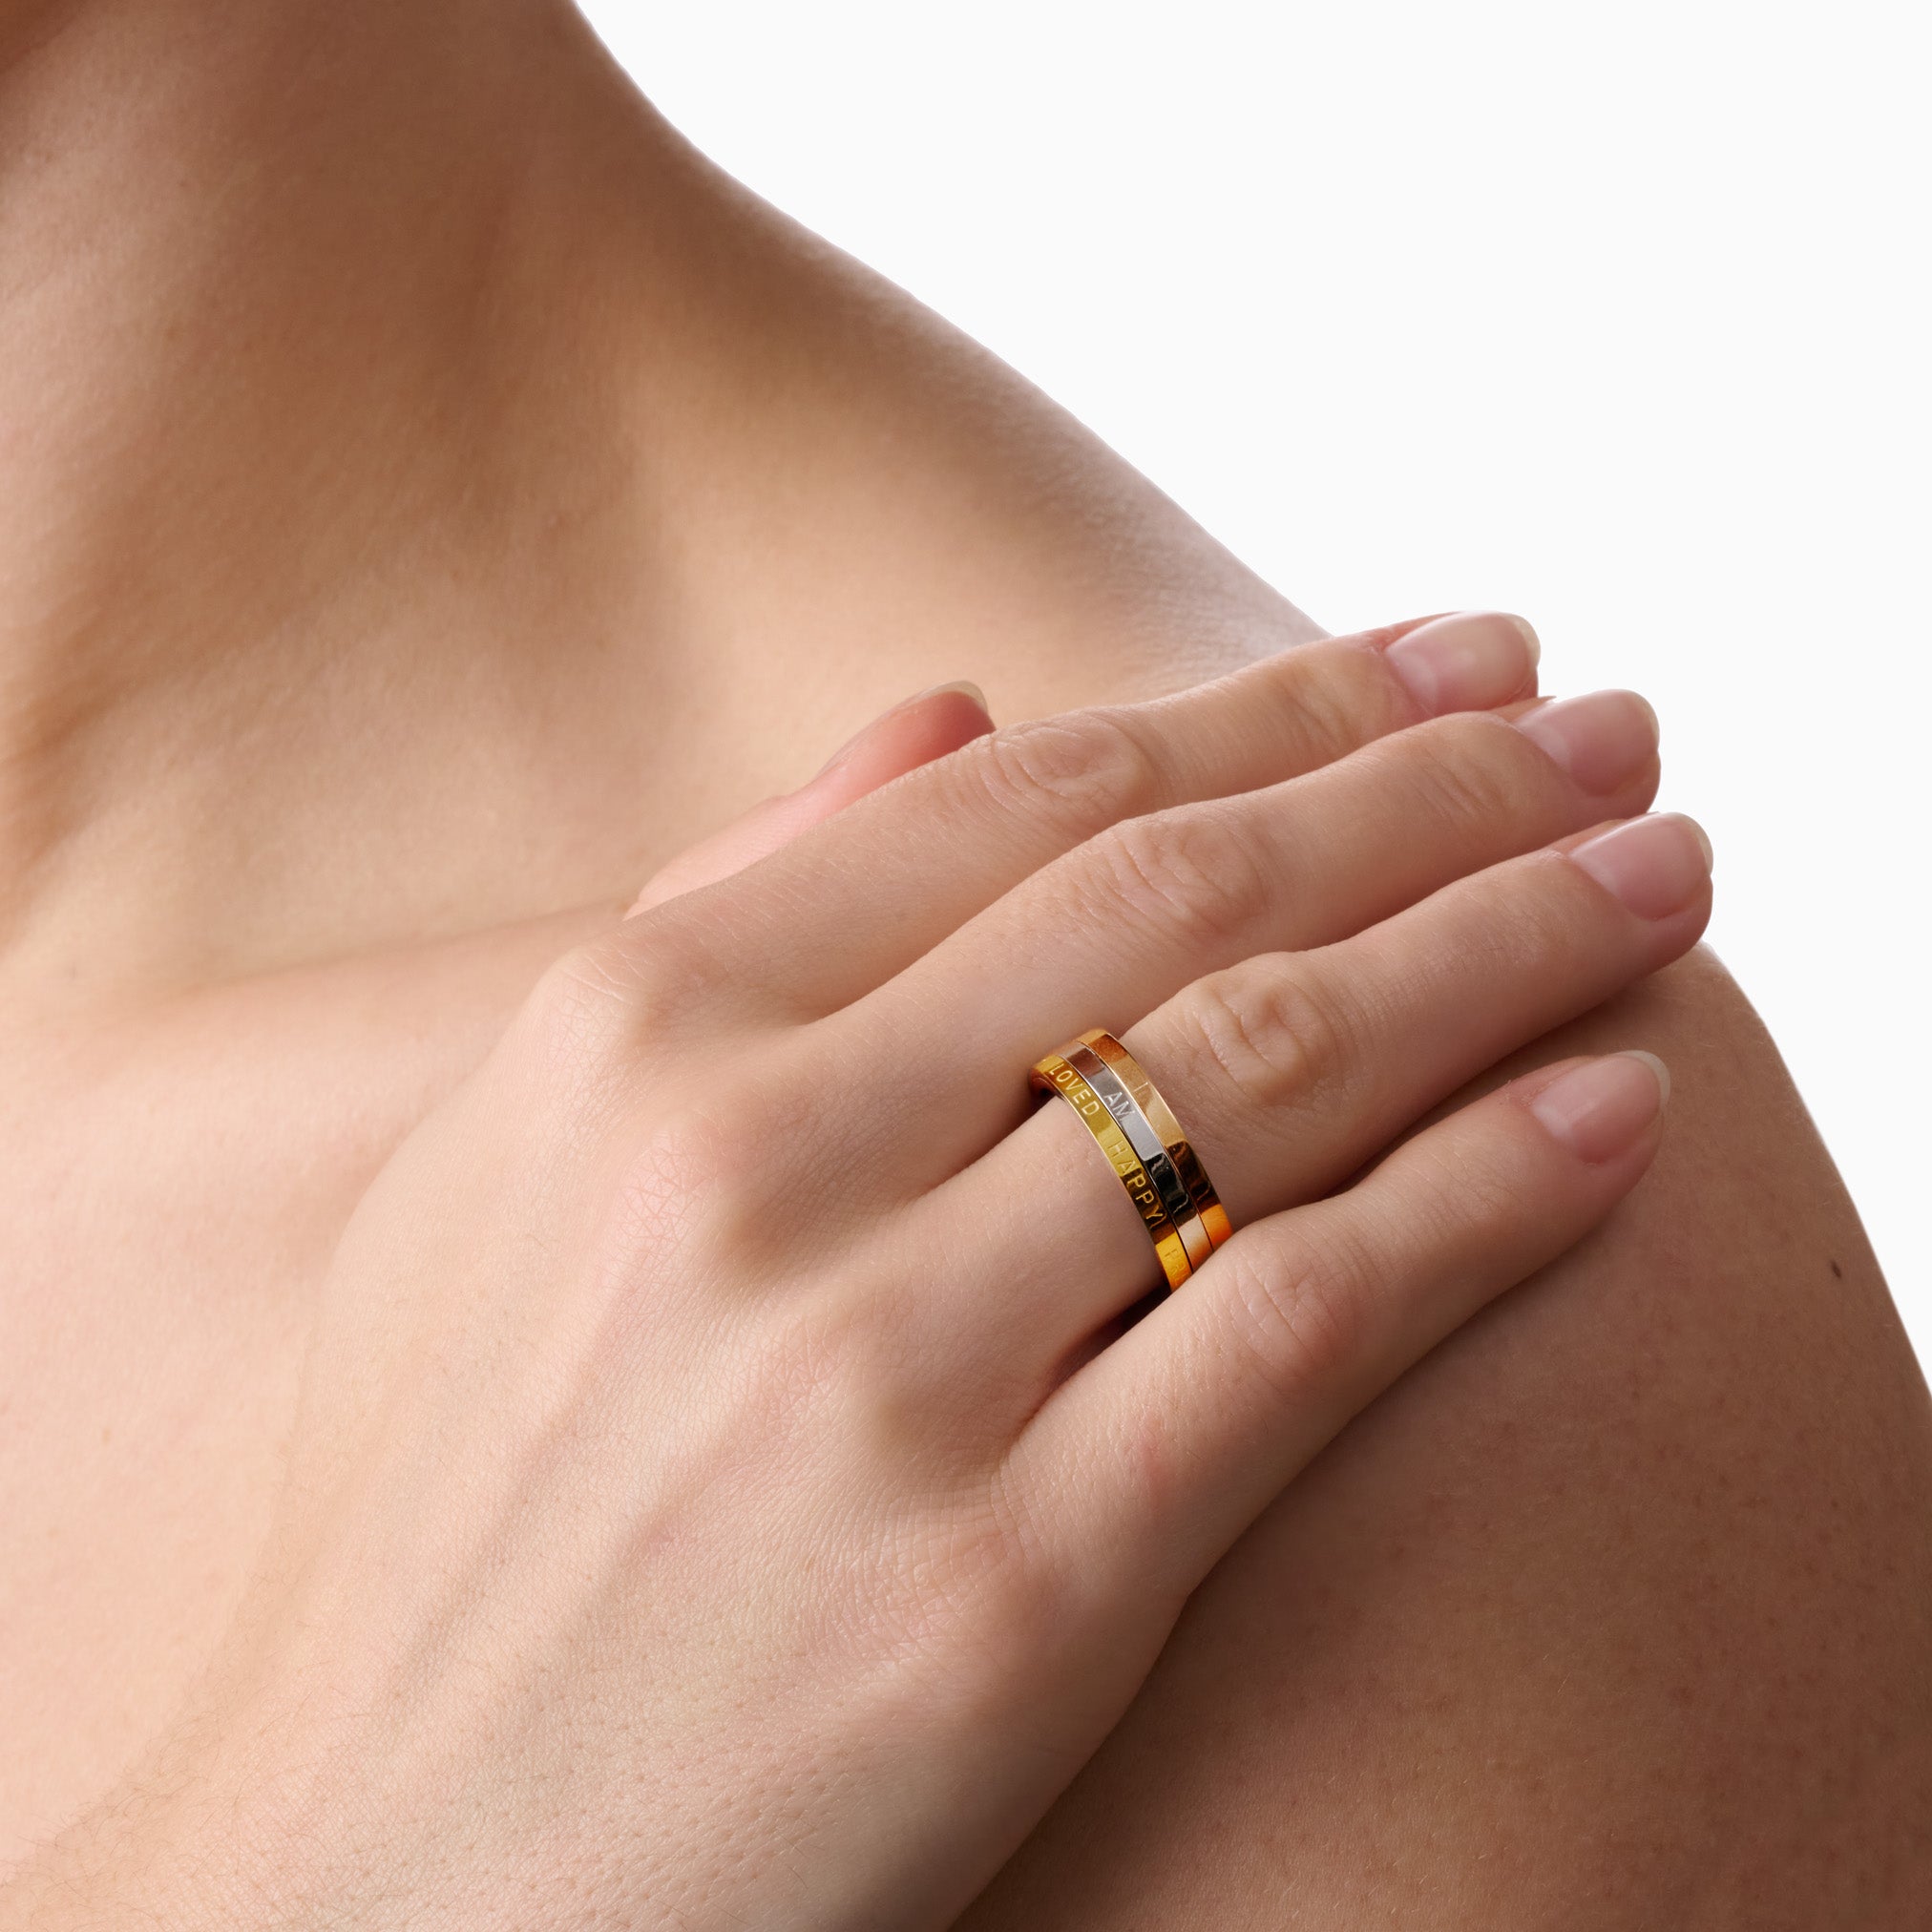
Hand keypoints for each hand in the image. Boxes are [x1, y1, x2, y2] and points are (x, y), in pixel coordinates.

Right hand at [14, 613, 1706, 1928]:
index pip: (1041, 793)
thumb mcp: (513, 1159)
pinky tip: (1621, 1116)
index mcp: (637, 1026)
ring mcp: (877, 1370)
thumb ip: (731, 906)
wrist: (391, 1866)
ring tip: (1667, 868)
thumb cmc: (458, 1496)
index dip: (1285, 698)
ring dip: (1513, 945)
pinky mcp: (1002, 1588)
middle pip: (1186, 897)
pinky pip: (1302, 1325)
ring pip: (1277, 1072)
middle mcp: (752, 1160)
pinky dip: (1490, 1198)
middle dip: (1439, 784)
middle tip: (1609, 716)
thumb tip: (950, 709)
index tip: (1457, 650)